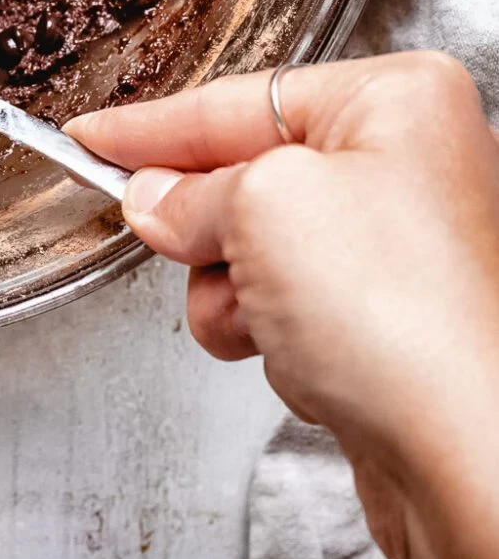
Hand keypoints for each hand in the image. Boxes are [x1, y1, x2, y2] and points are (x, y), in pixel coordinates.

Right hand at [68, 54, 498, 558]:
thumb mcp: (261, 208)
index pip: (241, 100)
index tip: (96, 136)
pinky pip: (286, 313)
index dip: (155, 127)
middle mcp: (410, 166)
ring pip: (256, 253)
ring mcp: (402, 250)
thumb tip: (155, 202)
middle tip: (185, 245)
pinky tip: (302, 364)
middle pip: (247, 177)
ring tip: (267, 322)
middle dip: (211, 229)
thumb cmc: (408, 324)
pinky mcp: (390, 325)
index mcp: (400, 101)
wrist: (466, 459)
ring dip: (236, 295)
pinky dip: (271, 339)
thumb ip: (190, 191)